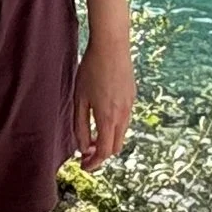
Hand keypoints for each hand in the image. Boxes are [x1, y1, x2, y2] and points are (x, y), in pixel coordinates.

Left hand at [72, 30, 134, 168]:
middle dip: (101, 155)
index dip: (94, 163)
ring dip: (107, 141)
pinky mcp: (132, 97)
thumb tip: (83, 147)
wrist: (111, 45)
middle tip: (85, 156)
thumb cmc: (91, 69)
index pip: (104, 152)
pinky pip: (124, 120)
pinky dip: (113, 128)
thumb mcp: (79, 98)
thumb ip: (80, 125)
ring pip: (121, 134)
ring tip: (91, 138)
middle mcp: (122, 115)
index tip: (83, 166)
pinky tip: (101, 120)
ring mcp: (130, 106)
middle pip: (115, 147)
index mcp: (107, 117)